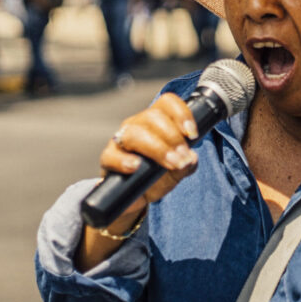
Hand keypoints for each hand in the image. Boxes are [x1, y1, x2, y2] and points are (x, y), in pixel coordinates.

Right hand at [98, 92, 199, 219]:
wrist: (136, 198)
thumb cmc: (156, 178)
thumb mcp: (177, 171)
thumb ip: (187, 164)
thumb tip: (191, 158)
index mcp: (156, 122)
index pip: (167, 103)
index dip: (181, 114)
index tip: (192, 134)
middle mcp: (137, 125)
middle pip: (152, 116)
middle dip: (173, 137)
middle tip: (183, 158)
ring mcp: (121, 140)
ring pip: (134, 133)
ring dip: (157, 149)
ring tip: (171, 164)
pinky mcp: (108, 158)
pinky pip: (111, 155)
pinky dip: (124, 160)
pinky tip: (136, 167)